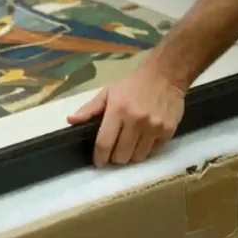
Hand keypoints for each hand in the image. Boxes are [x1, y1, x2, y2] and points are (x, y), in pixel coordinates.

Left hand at [67, 62, 185, 166]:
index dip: (99, 157)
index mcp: (117, 110)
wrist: (165, 75)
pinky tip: (143, 142)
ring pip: (138, 157)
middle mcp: (136, 120)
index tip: (98, 162)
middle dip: (114, 158)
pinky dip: (146, 151)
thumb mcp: (108, 92)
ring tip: (128, 147)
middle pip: (121, 155)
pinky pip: (153, 152)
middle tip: (114, 152)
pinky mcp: (168, 131)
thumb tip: (70, 120)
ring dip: (130, 156)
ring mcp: (153, 127)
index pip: (104, 143)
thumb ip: (89, 109)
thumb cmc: (133, 85)